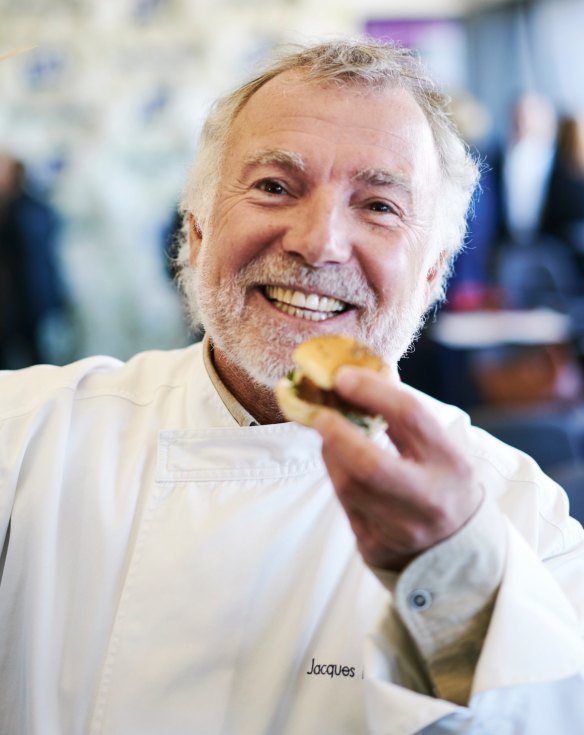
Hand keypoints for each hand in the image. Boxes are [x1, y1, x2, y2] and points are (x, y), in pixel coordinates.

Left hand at [312, 366, 483, 570]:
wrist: (457, 549)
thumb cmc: (441, 481)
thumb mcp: (440, 448)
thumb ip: (404, 416)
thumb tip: (357, 374)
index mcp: (450, 463)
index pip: (409, 416)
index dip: (372, 391)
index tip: (342, 376)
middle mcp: (428, 498)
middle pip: (370, 464)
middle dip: (337, 433)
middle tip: (318, 413)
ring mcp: (401, 528)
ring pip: (349, 485)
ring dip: (330, 452)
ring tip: (327, 432)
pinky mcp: (376, 546)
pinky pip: (345, 504)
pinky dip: (336, 475)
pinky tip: (337, 461)